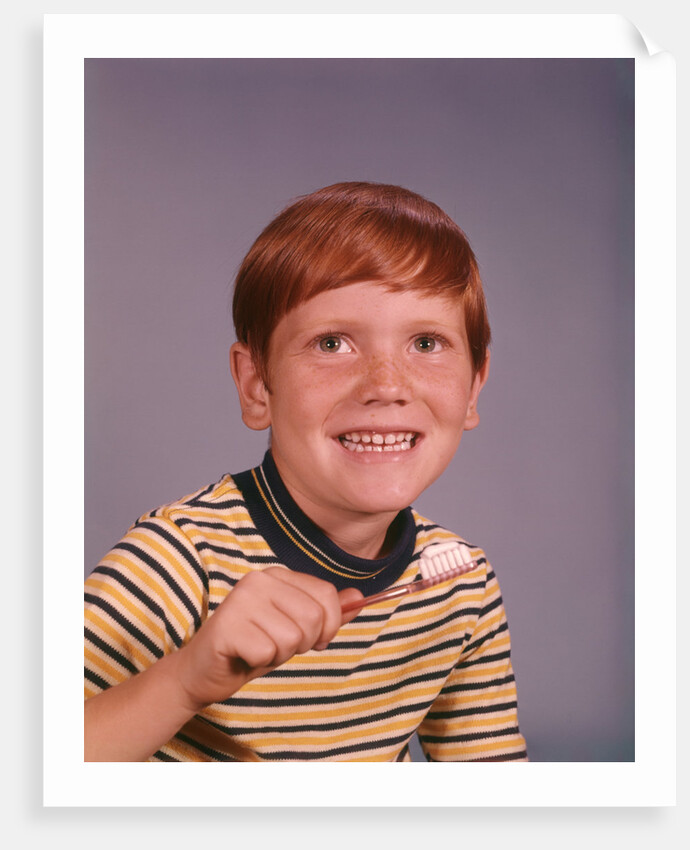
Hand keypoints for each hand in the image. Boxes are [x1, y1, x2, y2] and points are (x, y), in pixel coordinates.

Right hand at [174, 567, 363, 710]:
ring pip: (292, 636)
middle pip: (313, 616)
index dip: (329, 626)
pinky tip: (243, 655)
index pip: (327, 595)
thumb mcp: (296, 629)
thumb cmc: (253, 648)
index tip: (313, 639)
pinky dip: (259, 662)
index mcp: (278, 575)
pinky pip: (267, 652)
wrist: (204, 672)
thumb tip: (359, 597)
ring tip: (259, 649)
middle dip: (302, 642)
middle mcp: (259, 579)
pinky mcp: (227, 626)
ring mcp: (241, 600)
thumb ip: (327, 613)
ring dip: (279, 654)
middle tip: (277, 645)